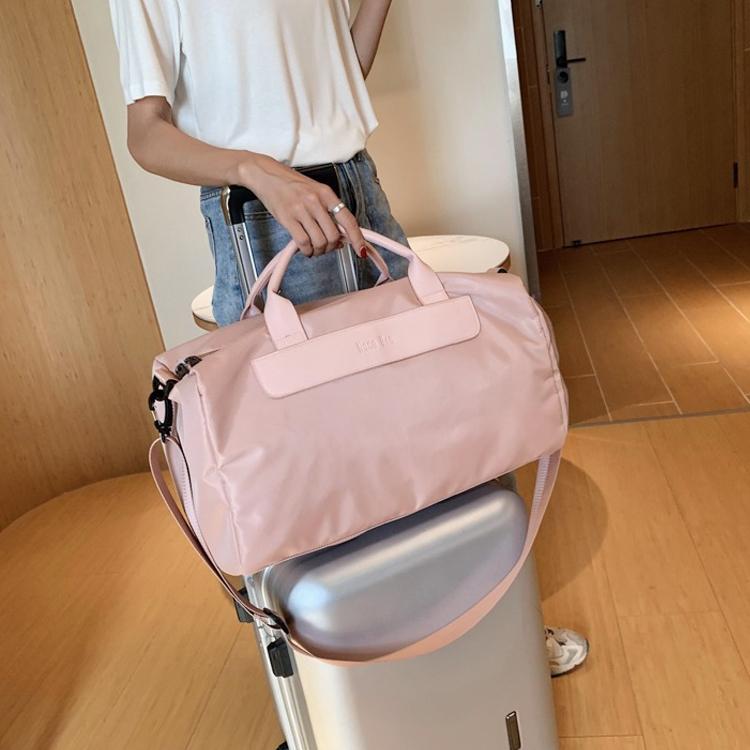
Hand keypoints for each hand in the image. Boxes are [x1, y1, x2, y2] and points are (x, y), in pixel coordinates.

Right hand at [238, 153, 366, 257]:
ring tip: (313, 248)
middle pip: (333, 236)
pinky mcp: (287, 218)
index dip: (356, 238)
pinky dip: (307, 251)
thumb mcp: (315, 191)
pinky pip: (303, 243)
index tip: (361, 251)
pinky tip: (305, 249)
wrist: (266, 175)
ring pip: (319, 242)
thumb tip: (341, 236)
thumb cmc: (291, 185)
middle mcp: (316, 201)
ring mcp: (301, 210)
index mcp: (327, 194)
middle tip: (325, 247)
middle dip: (331, 247)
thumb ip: (328, 211)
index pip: (348, 220)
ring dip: (318, 251)